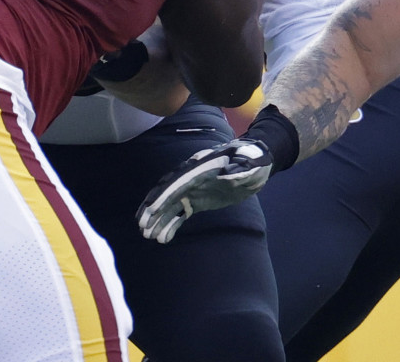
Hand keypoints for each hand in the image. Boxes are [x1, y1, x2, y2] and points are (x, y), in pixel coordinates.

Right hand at [136, 138, 272, 242]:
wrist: (257, 162)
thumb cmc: (254, 160)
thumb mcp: (251, 164)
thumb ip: (239, 169)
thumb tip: (226, 175)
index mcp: (201, 168)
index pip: (179, 183)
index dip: (164, 196)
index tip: (151, 211)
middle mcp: (192, 177)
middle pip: (168, 192)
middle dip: (154, 208)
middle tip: (142, 227)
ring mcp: (193, 189)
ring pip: (171, 205)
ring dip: (159, 219)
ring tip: (148, 236)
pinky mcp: (198, 199)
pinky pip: (181, 212)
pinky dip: (171, 224)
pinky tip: (163, 237)